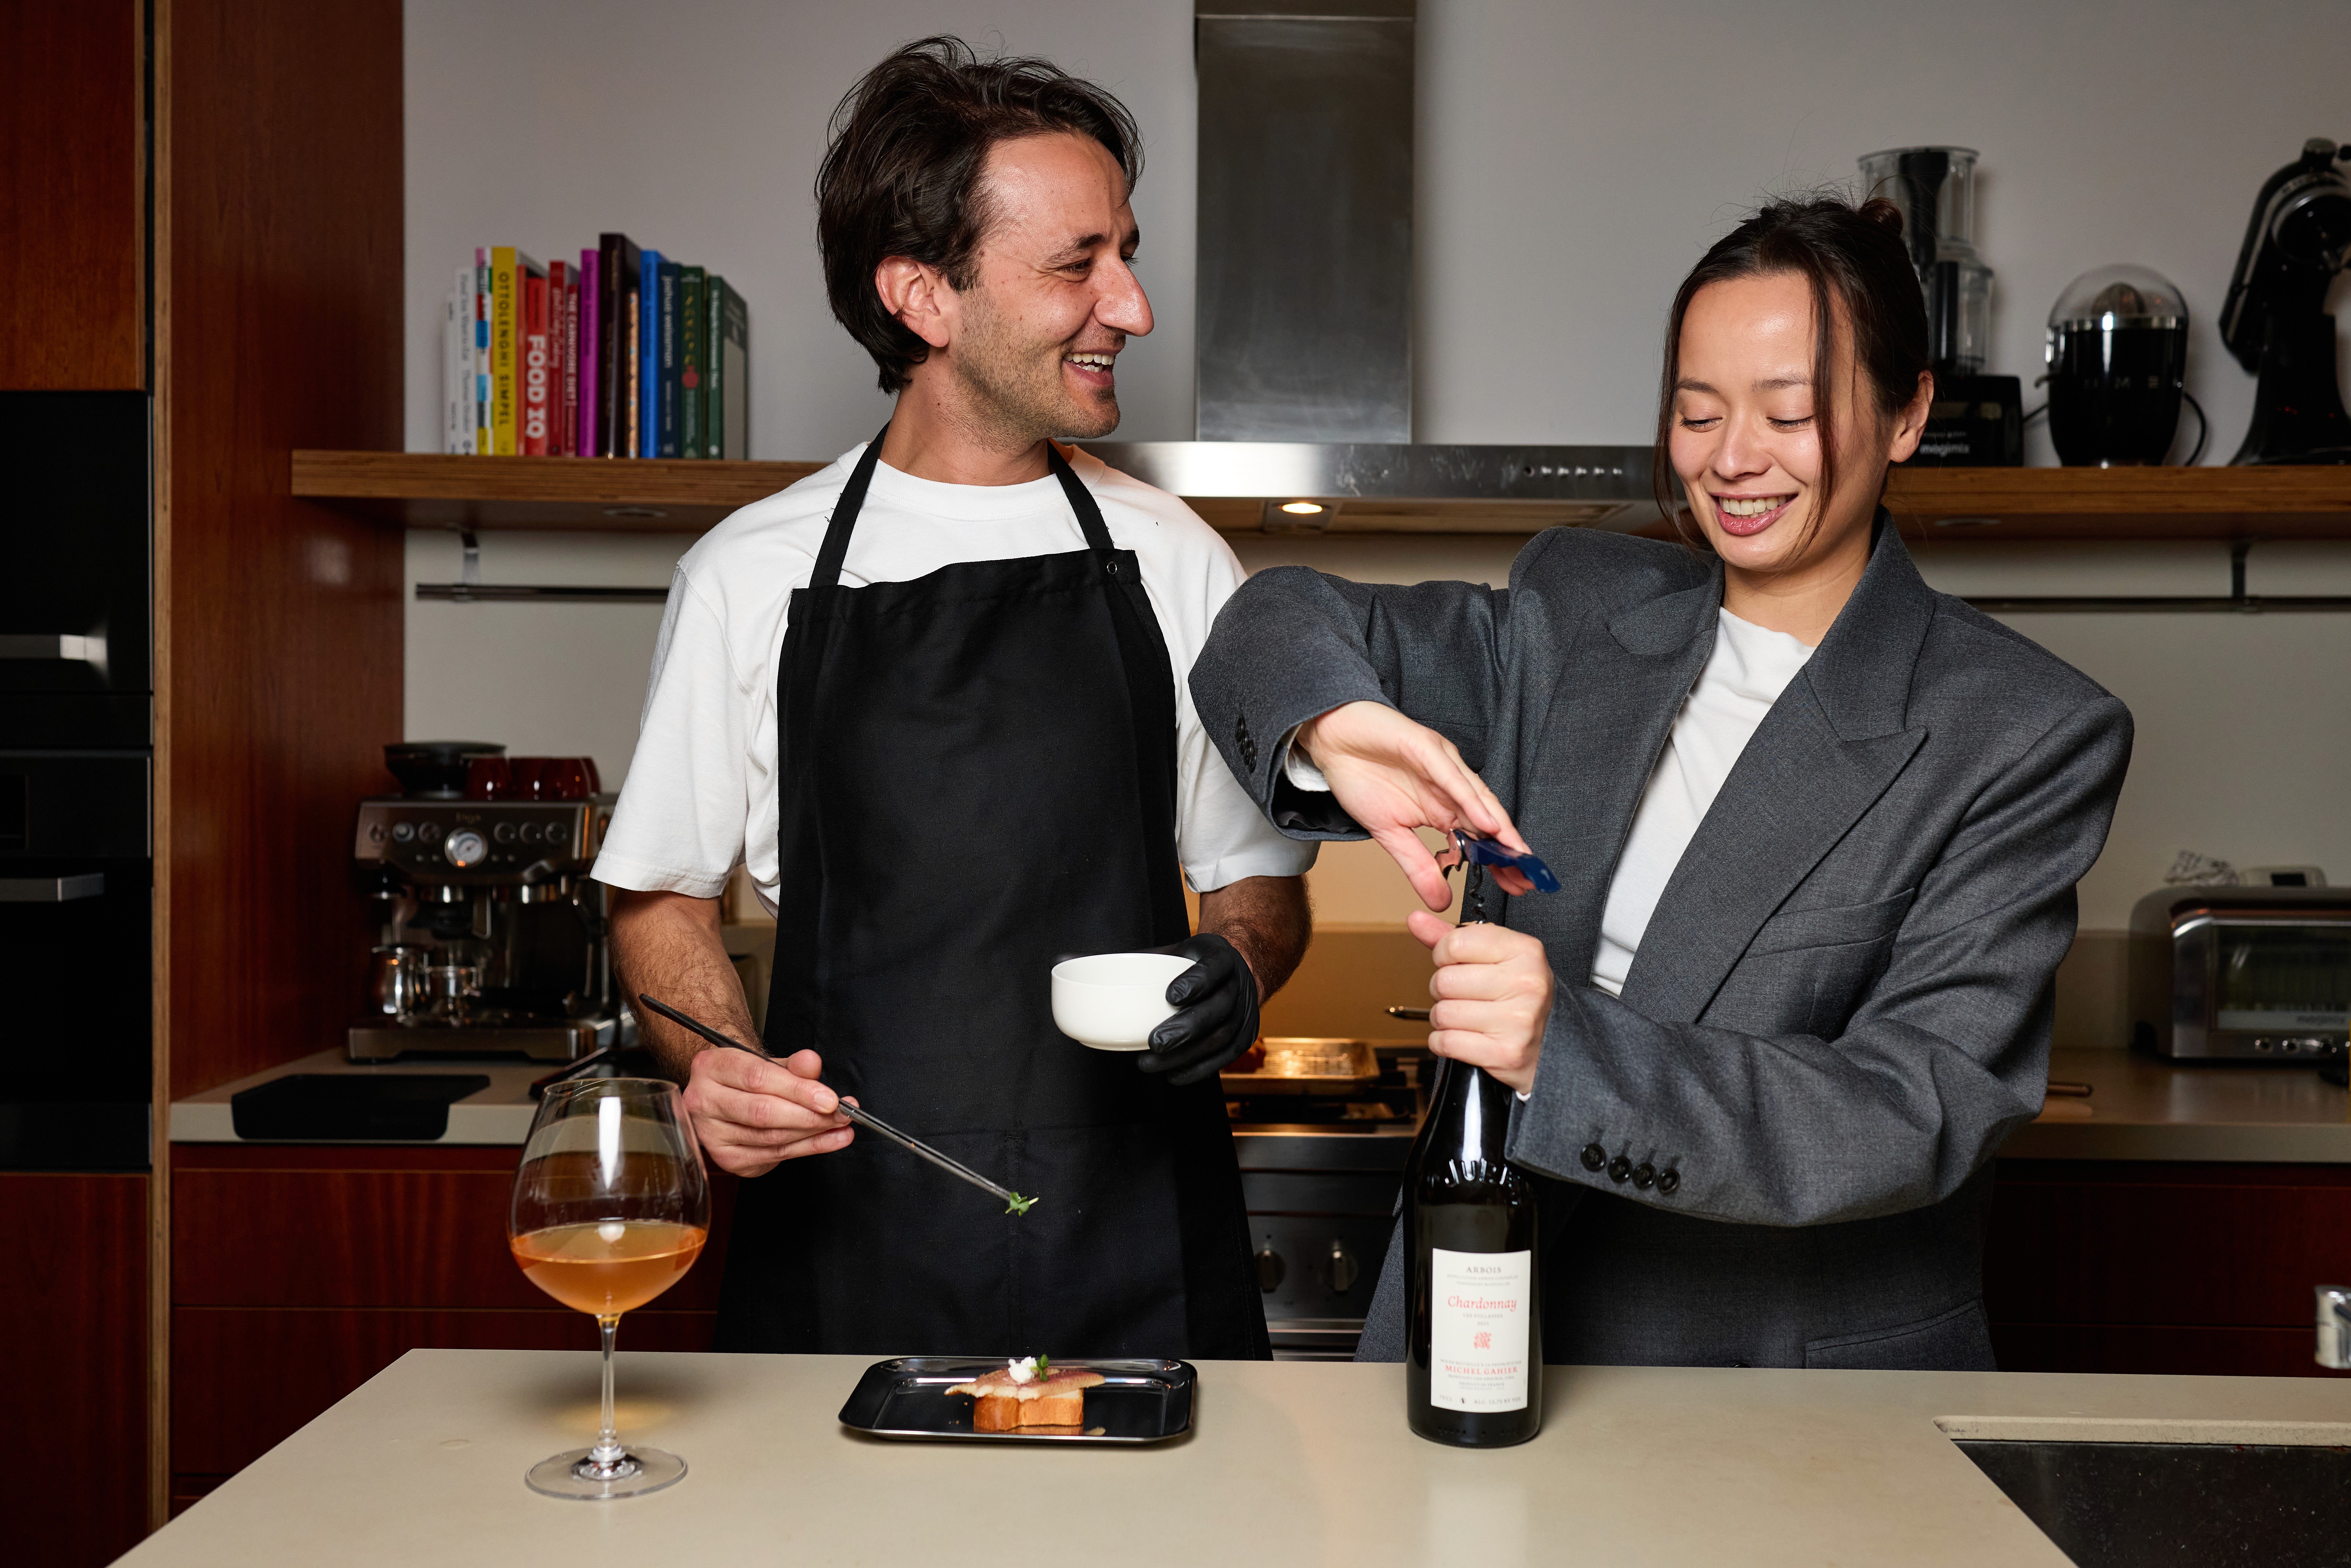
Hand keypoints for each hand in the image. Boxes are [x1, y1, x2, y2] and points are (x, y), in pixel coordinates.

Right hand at [680, 1043, 855, 1177]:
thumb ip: (793, 1065)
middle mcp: (703, 1101)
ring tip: (841, 1127)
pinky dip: (805, 1149)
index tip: (830, 1099)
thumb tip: (812, 1063)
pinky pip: (772, 1155)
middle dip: (808, 1116)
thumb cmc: (748, 1076)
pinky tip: (827, 1140)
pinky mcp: (726, 1158)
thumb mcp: (770, 1063)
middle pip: (762, 1113)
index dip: (798, 1090)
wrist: (725, 1093)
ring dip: (812, 1134)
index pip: (758, 1079)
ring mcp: (712, 1134)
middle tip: (841, 1115)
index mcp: (711, 1067)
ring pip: (770, 1138)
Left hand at [1137, 933, 1260, 1086]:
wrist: (1235, 974)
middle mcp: (1240, 985)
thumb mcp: (1171, 952)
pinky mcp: (1245, 1038)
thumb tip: (1070, 958)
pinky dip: (1198, 1069)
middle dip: (1187, 1027)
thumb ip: (1130, 959)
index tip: (1170, 996)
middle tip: (1155, 1042)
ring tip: (1151, 1062)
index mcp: (1222, 957)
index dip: (1196, 982)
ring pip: (1221, 1037)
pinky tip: (1173, 1075)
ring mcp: (1246, 1013)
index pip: (1214, 967)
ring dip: (1186, 1054)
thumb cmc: (1192, 965)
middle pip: (1219, 1007)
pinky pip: (1224, 1058)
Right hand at [1296, 701, 1535, 909]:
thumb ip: (1417, 866)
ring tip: (1517, 853)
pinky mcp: (1426, 748)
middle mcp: (1449, 786)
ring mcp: (1441, 765)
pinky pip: (1451, 777)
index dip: (1500, 860)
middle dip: (1509, 849)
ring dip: (1499, 826)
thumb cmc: (1361, 778)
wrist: (1333, 738)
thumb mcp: (1389, 835)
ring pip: (1478, 798)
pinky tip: (1486, 822)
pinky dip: (1470, 800)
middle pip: (1487, 819)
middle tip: (1527, 878)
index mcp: (1443, 807)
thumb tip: (1441, 903)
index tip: (1517, 887)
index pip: (1479, 837)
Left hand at [1407, 909, 1553, 1095]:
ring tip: (1465, 1017)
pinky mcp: (1505, 1052)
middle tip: (1463, 995)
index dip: (1444, 955)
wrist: (1553, 1044)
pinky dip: (1444, 1042)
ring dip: (1443, 1018)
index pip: (1455, 943)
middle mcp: (1525, 983)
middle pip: (1444, 980)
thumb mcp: (1495, 958)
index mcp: (1525, 951)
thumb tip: (1416, 919)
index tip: (1455, 963)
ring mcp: (1517, 1020)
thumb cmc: (1518, 996)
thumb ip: (1454, 938)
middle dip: (1443, 990)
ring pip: (1442, 1013)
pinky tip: (1464, 1037)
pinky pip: (1446, 1042)